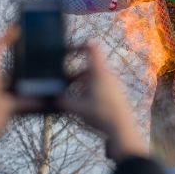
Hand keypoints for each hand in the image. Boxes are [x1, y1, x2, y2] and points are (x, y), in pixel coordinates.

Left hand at [0, 27, 38, 173]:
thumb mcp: (7, 110)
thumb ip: (26, 102)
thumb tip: (44, 98)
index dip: (4, 38)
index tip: (16, 29)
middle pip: (3, 63)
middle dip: (16, 55)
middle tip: (30, 46)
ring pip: (10, 79)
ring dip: (21, 76)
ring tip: (36, 72)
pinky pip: (11, 91)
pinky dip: (22, 90)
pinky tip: (33, 94)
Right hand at [58, 42, 145, 161]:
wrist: (122, 128)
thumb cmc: (100, 114)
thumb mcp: (77, 108)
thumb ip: (63, 101)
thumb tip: (52, 98)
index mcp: (98, 72)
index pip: (91, 48)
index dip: (80, 45)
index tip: (70, 49)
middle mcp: (108, 74)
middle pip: (90, 67)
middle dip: (77, 74)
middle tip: (67, 83)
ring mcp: (115, 83)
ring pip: (96, 77)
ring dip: (85, 83)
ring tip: (77, 97)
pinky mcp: (118, 92)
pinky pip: (103, 85)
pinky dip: (93, 89)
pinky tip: (88, 104)